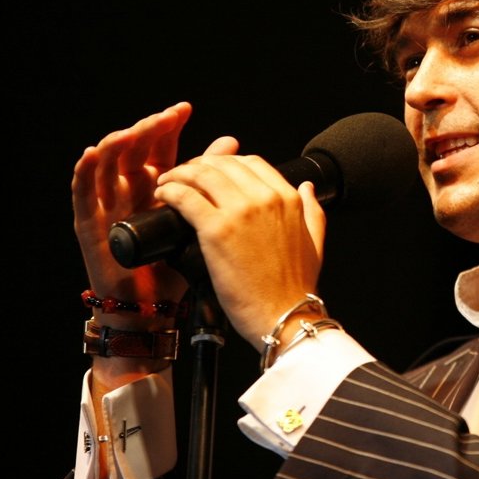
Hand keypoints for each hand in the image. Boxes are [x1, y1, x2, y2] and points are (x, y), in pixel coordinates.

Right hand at [72, 102, 206, 320]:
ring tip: (136, 131)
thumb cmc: (175, 266)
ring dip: (120, 142)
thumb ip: (211, 180)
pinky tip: (92, 153)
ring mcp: (107, 203)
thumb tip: (230, 143)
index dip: (168, 127)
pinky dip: (84, 170)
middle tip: (166, 117)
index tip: (183, 110)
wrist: (153, 308)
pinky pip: (82, 191)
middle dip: (149, 130)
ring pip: (107, 163)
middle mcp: (129, 189)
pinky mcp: (88, 222)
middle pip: (134, 149)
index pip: (159, 147)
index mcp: (155, 185)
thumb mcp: (199, 219)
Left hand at [152, 147, 327, 350]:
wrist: (284, 317)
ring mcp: (240, 212)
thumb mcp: (315, 242)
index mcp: (288, 199)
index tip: (212, 172)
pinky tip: (163, 197)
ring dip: (179, 174)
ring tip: (167, 184)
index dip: (226, 162)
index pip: (252, 162)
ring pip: (201, 174)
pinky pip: (185, 196)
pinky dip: (169, 192)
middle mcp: (265, 198)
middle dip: (199, 165)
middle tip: (184, 177)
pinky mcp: (216, 230)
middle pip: (223, 164)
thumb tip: (306, 187)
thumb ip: (312, 210)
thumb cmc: (296, 288)